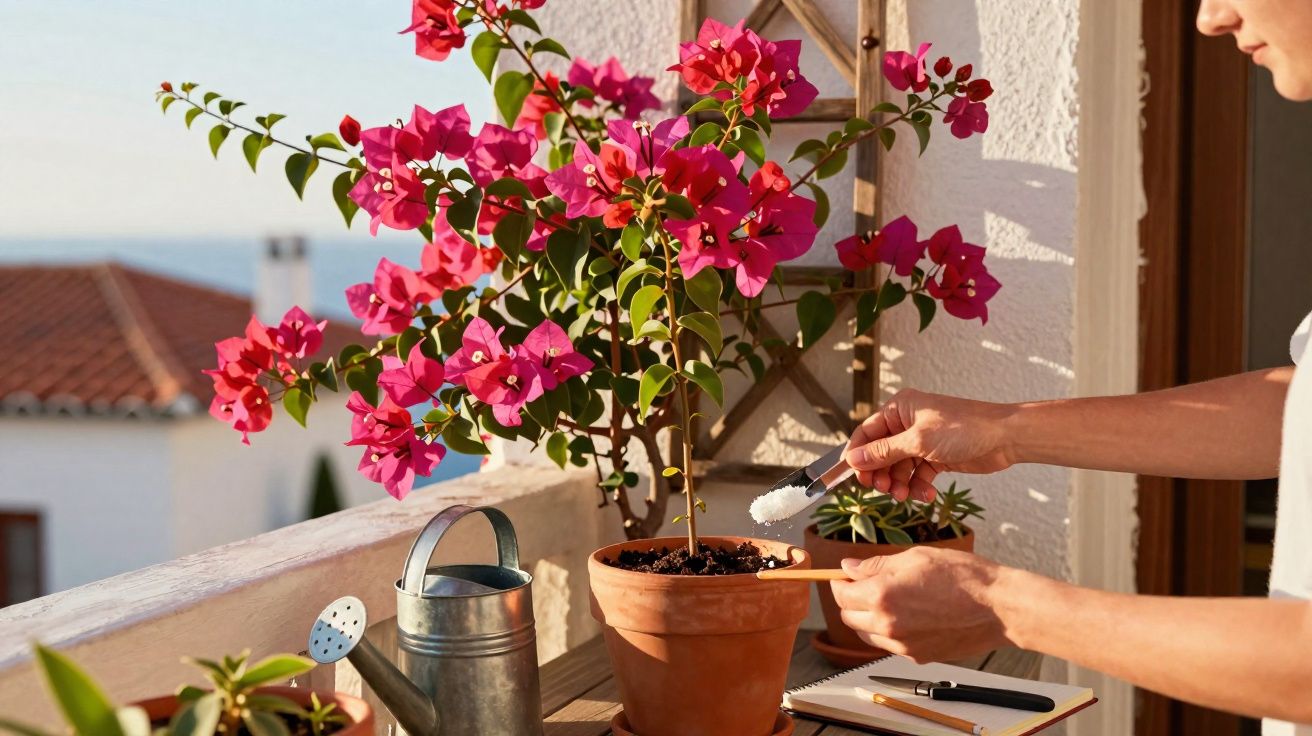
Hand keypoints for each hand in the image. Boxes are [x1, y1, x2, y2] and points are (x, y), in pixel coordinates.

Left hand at [830, 548, 1009, 662]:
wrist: (998, 608)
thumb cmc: (963, 577)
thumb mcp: (915, 557)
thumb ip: (876, 565)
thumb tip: (849, 567)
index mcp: (882, 596)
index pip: (841, 594)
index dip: (838, 583)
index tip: (843, 576)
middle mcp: (887, 625)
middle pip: (849, 617)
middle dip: (850, 601)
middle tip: (863, 585)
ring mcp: (902, 645)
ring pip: (868, 634)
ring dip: (868, 617)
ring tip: (888, 599)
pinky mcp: (918, 656)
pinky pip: (891, 644)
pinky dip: (890, 630)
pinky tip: (908, 614)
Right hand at [844, 389, 1018, 500]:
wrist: (1005, 437)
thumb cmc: (964, 428)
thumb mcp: (918, 441)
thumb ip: (883, 452)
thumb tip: (853, 458)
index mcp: (899, 409)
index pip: (867, 432)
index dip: (857, 455)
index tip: (852, 476)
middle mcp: (907, 423)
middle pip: (880, 453)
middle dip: (880, 473)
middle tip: (881, 490)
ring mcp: (921, 441)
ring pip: (898, 467)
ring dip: (898, 484)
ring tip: (904, 496)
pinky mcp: (935, 457)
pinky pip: (917, 474)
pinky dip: (918, 486)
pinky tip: (925, 495)